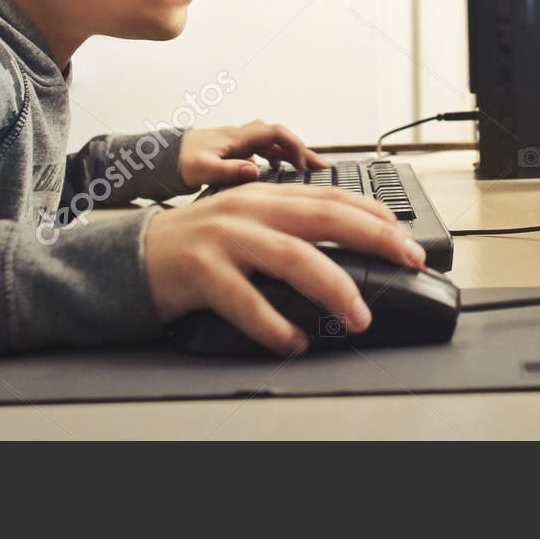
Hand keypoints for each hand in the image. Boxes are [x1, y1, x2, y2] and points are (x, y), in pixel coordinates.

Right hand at [142, 184, 426, 353]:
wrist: (132, 256)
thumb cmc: (197, 245)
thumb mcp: (247, 222)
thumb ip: (289, 227)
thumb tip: (348, 249)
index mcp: (266, 196)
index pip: (332, 198)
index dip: (375, 215)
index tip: (407, 238)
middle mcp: (250, 210)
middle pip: (324, 218)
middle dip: (374, 238)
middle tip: (407, 261)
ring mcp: (225, 238)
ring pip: (292, 257)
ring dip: (333, 287)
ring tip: (358, 315)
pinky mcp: (201, 271)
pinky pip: (245, 301)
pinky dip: (274, 325)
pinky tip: (293, 342)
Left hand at [177, 120, 328, 188]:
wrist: (154, 158)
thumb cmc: (175, 163)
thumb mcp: (201, 170)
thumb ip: (229, 171)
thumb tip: (257, 171)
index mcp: (235, 138)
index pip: (275, 132)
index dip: (295, 145)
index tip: (304, 165)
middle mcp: (238, 137)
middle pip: (278, 137)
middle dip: (301, 150)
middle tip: (321, 168)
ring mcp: (235, 143)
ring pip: (271, 144)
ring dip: (289, 154)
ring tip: (305, 171)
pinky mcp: (229, 151)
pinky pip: (259, 150)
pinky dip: (272, 158)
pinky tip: (272, 171)